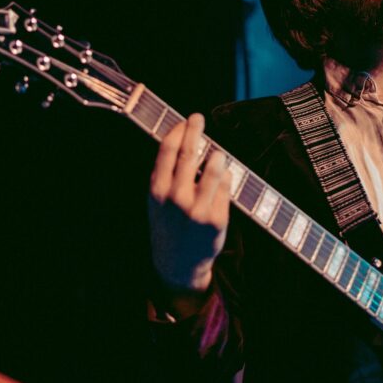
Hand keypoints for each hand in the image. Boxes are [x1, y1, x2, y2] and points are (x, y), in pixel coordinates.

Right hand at [148, 113, 230, 292]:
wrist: (178, 263)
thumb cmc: (168, 225)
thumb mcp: (157, 201)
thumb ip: (166, 174)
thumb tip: (182, 140)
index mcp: (157, 191)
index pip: (168, 150)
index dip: (178, 131)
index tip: (184, 120)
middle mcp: (177, 198)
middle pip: (189, 154)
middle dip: (195, 131)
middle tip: (198, 119)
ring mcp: (198, 209)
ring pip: (213, 168)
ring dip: (216, 155)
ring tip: (217, 153)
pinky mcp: (217, 218)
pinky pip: (225, 186)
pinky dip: (225, 176)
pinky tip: (222, 177)